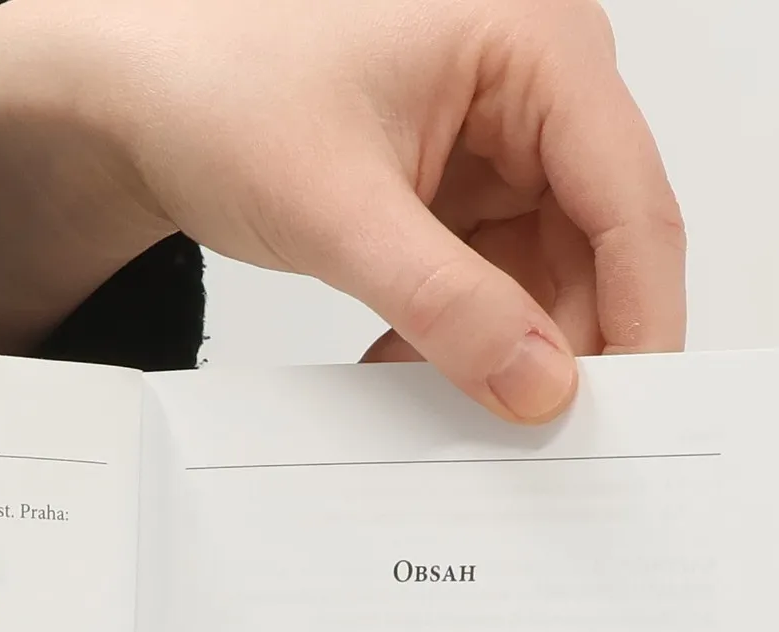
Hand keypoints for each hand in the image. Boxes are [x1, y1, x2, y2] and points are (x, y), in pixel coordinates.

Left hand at [0, 0, 684, 420]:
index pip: (631, 199)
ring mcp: (502, 143)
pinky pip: (494, 285)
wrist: (138, 97)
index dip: (640, 316)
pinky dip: (458, 338)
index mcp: (537, 44)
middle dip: (559, 346)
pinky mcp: (462, 192)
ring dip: (498, 351)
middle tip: (527, 440)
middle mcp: (538, 86)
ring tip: (434, 399)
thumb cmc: (221, 91)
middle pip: (599, 248)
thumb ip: (447, 306)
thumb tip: (542, 387)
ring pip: (548, 279)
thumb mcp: (340, 211)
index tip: (634, 417)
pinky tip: (404, 369)